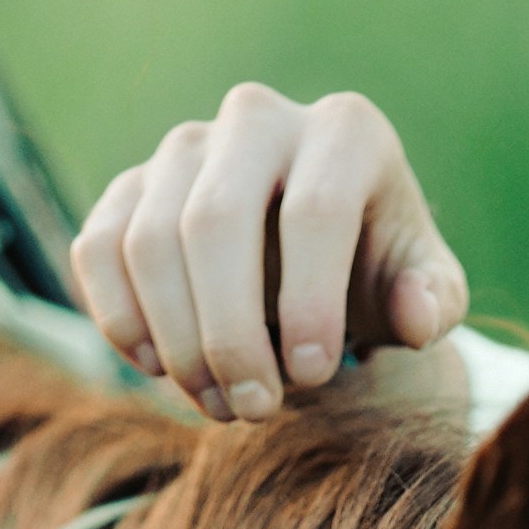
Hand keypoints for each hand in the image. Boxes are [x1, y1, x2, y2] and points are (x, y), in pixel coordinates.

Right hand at [71, 84, 468, 421]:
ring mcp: (183, 148)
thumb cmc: (376, 274)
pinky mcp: (129, 187)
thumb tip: (413, 312)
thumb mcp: (422, 291)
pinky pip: (97, 247)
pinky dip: (119, 317)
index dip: (310, 301)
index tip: (315, 376)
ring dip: (175, 339)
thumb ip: (431, 303)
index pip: (314, 210)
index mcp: (345, 130)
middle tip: (254, 410)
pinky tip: (158, 369)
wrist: (319, 255)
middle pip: (214, 221)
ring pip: (148, 240)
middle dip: (227, 332)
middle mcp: (258, 118)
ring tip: (218, 404)